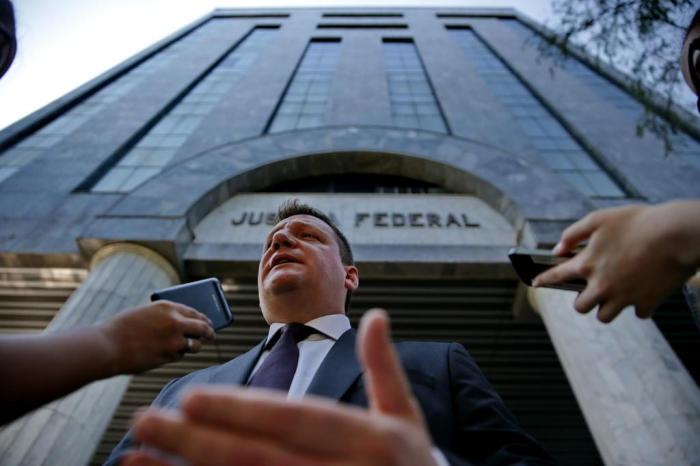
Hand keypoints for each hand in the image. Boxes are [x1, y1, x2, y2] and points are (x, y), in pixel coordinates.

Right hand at [100, 301, 214, 374]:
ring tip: (194, 346)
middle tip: (212, 336)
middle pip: (202, 327)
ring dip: (195, 346)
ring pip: (195, 344)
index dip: (203, 318)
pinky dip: (177, 355)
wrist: (107, 346)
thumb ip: (163, 317)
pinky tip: (170, 354)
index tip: (208, 322)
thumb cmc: (121, 329)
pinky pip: (180, 356)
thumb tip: (181, 325)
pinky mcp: (169, 356)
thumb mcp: (144, 314)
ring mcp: (174, 340)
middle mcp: (175, 321)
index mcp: (167, 306)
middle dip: (209, 332)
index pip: (194, 311)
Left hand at [122, 309, 438, 465]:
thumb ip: (384, 366)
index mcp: (366, 440)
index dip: (242, 411)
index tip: (193, 398)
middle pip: (256, 457)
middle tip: (145, 422)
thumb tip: (375, 316)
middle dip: (196, 440)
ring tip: (139, 457)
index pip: (294, 419)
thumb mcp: (406, 416)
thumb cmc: (412, 465)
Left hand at [533, 202, 699, 321]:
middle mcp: (602, 285)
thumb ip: (573, 234)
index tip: (536, 283)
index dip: (543, 280)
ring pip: (606, 316)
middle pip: (581, 307)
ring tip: (616, 293)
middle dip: (584, 299)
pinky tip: (643, 291)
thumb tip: (557, 249)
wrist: (677, 233)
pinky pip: (638, 313)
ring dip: (607, 307)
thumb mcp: (599, 219)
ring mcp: (624, 297)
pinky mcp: (647, 303)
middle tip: (592, 290)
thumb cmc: (638, 222)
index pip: (556, 276)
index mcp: (587, 264)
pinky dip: (639, 305)